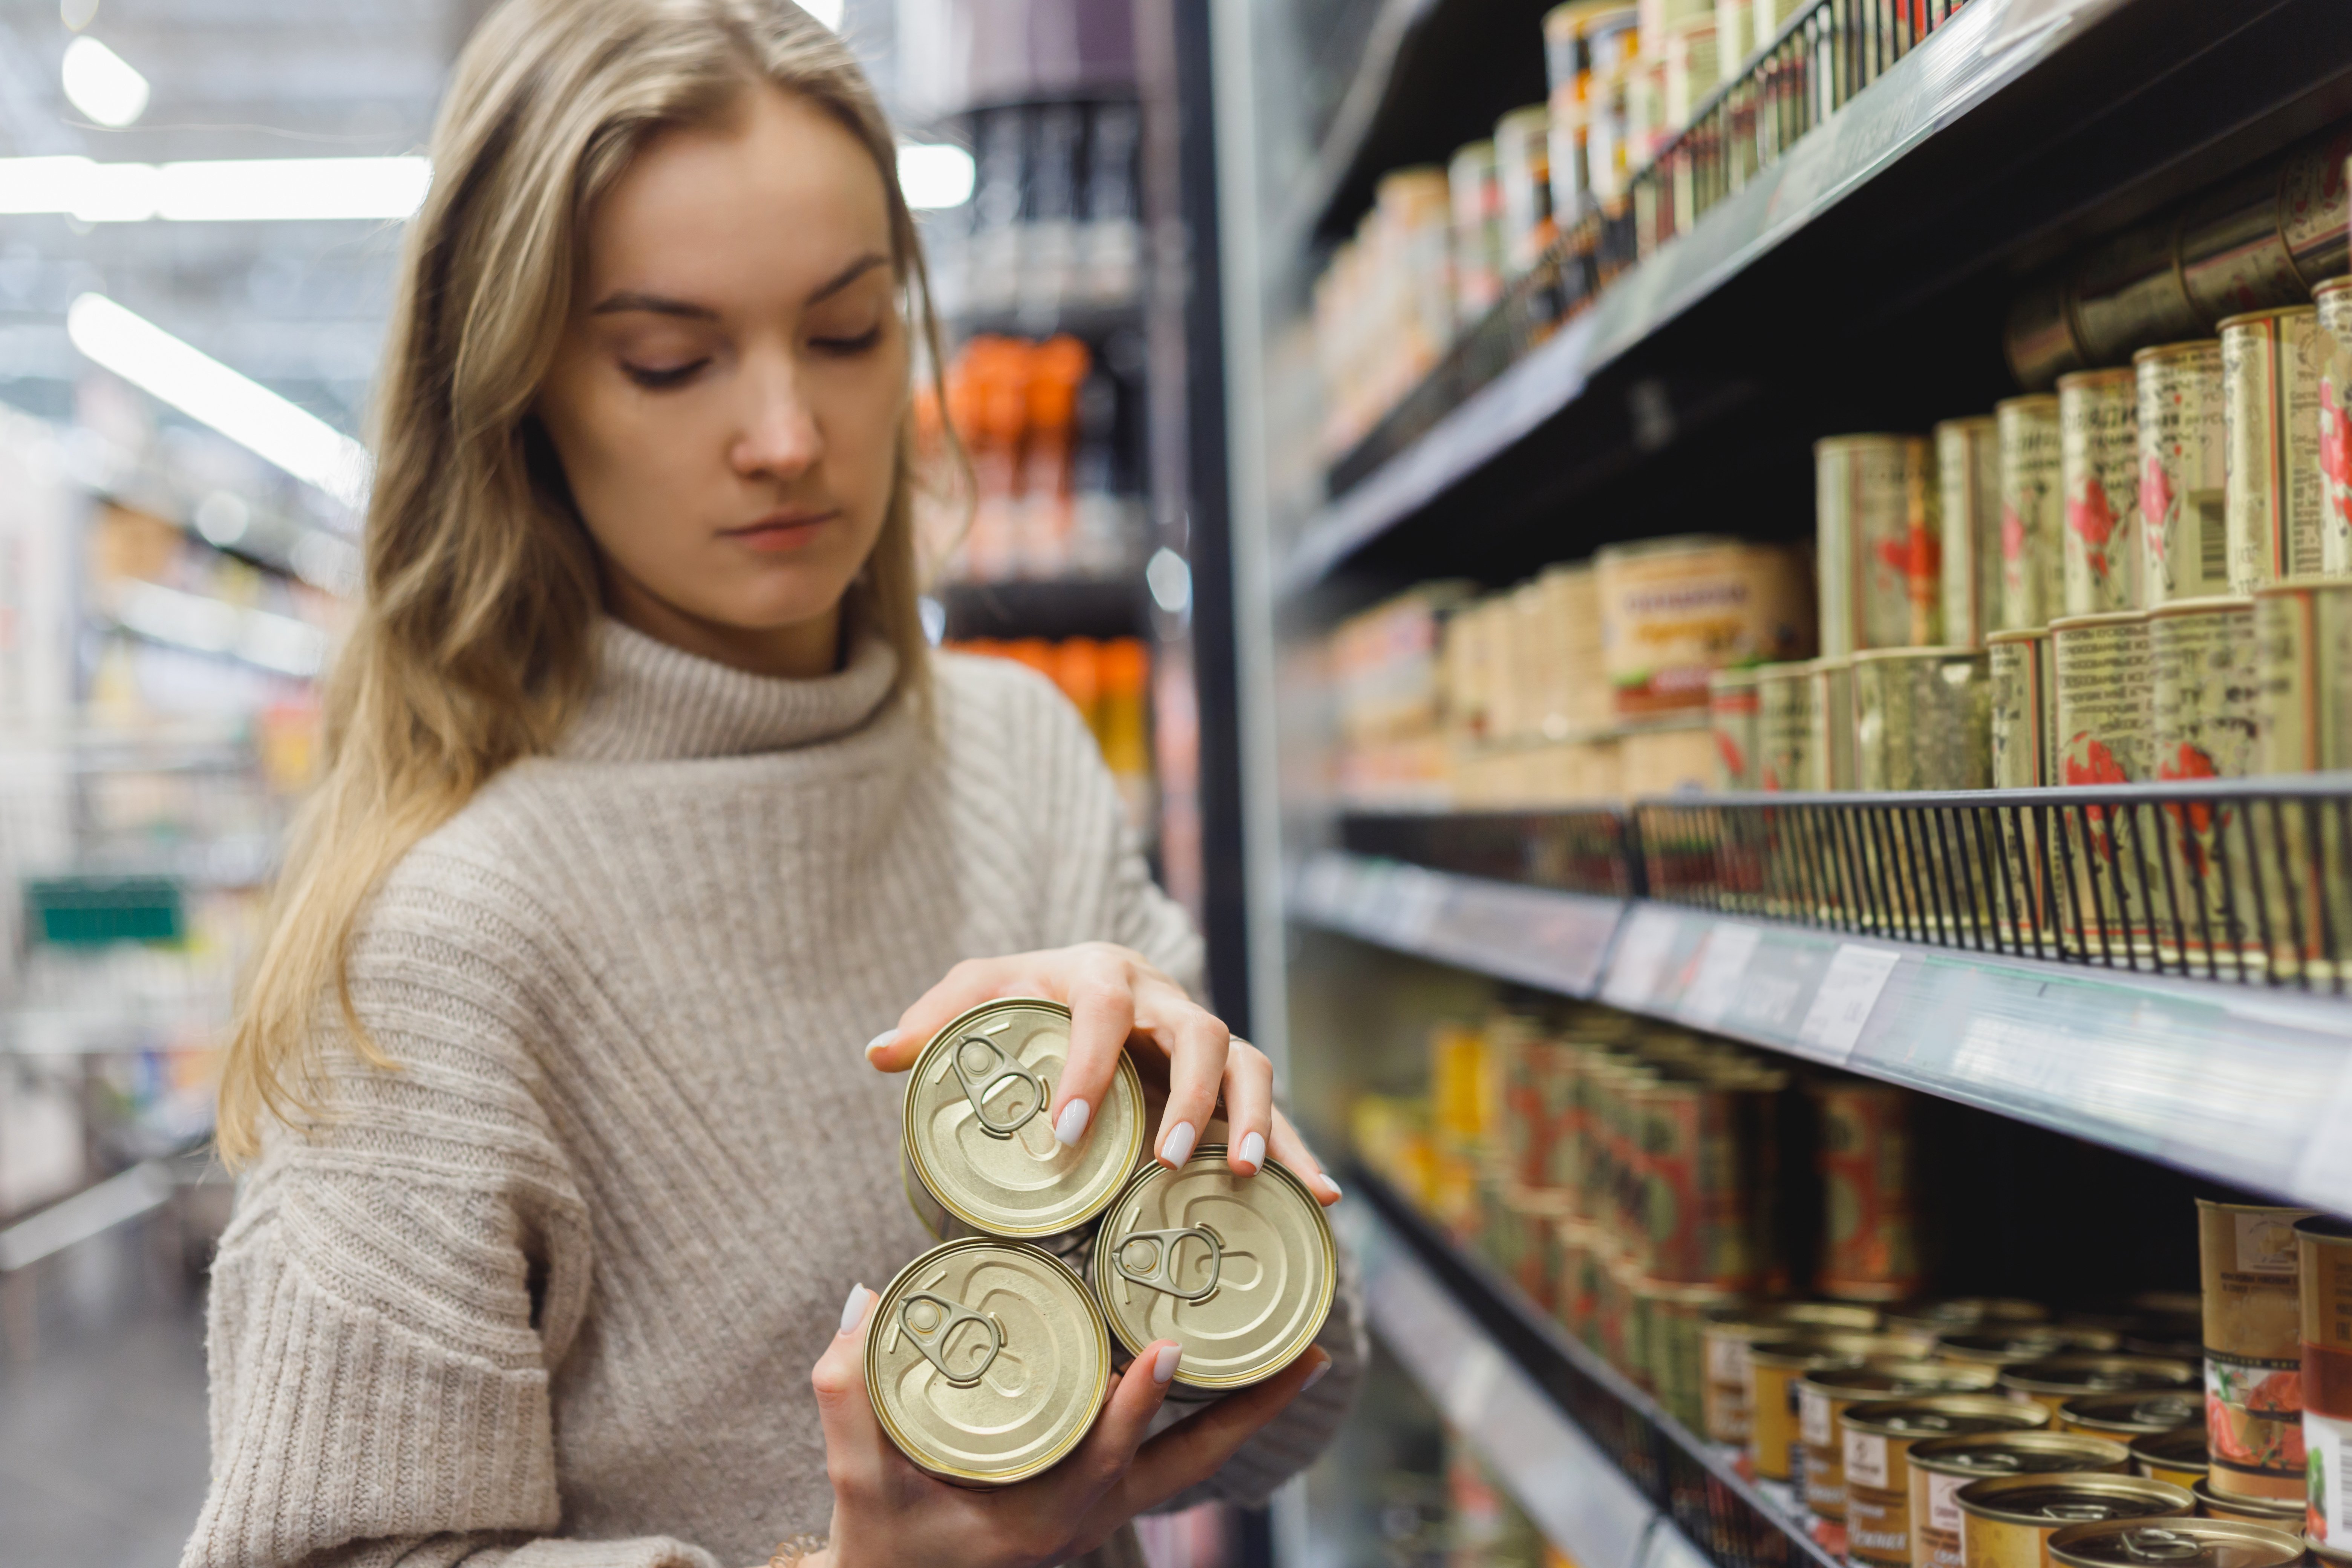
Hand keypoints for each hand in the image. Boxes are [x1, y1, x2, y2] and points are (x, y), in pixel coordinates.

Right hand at [805, 1282, 1332, 1567]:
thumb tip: (865, 1297)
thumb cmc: (880, 1544)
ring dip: (1245, 1414)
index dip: (1136, 1405)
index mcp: (1037, 1518)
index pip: (1102, 1455)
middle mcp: (1085, 1518)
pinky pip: (1168, 1460)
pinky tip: (1225, 1373)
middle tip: (1309, 1355)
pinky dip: (1205, 1421)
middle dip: (1252, 1413)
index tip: (1167, 1350)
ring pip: (1192, 1464)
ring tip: (1297, 1355)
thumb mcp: (854, 1479)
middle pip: (1190, 1466)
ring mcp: (1099, 1514)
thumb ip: (850, 1388)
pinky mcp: (1096, 1502)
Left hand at [866, 943, 1340, 1202]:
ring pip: (1248, 1062)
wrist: (1080, 979)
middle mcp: (1166, 999)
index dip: (1088, 1067)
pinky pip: (1273, 1109)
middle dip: (1190, 1097)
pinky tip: (1317, 1196)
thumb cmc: (1024, 993)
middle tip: (1164, 1161)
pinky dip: (1297, 1151)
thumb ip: (934, 1020)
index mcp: (1101, 973)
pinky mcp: (1228, 1077)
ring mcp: (1204, 1037)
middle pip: (1199, 1032)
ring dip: (1253, 1118)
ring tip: (1241, 1175)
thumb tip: (878, 1054)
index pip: (1102, 1011)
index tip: (1064, 1132)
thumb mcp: (977, 993)